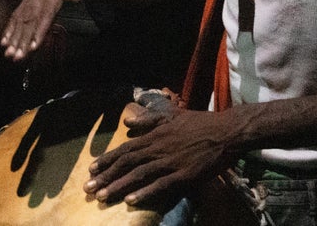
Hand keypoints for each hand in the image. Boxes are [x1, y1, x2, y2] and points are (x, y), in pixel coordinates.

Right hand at [1, 0, 106, 59]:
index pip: (46, 13)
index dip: (39, 30)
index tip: (33, 47)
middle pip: (30, 18)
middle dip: (22, 39)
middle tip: (16, 57)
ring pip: (21, 18)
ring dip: (14, 37)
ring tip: (9, 54)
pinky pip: (17, 14)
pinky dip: (10, 28)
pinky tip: (5, 41)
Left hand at [83, 109, 232, 206]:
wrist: (228, 131)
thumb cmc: (201, 123)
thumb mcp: (173, 116)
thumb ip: (149, 120)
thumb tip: (127, 122)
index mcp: (156, 135)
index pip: (126, 148)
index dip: (107, 159)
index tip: (91, 168)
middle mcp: (159, 148)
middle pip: (128, 163)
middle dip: (106, 176)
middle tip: (88, 188)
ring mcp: (172, 162)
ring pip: (140, 175)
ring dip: (119, 186)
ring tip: (103, 196)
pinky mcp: (185, 174)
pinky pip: (161, 185)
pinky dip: (145, 193)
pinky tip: (131, 200)